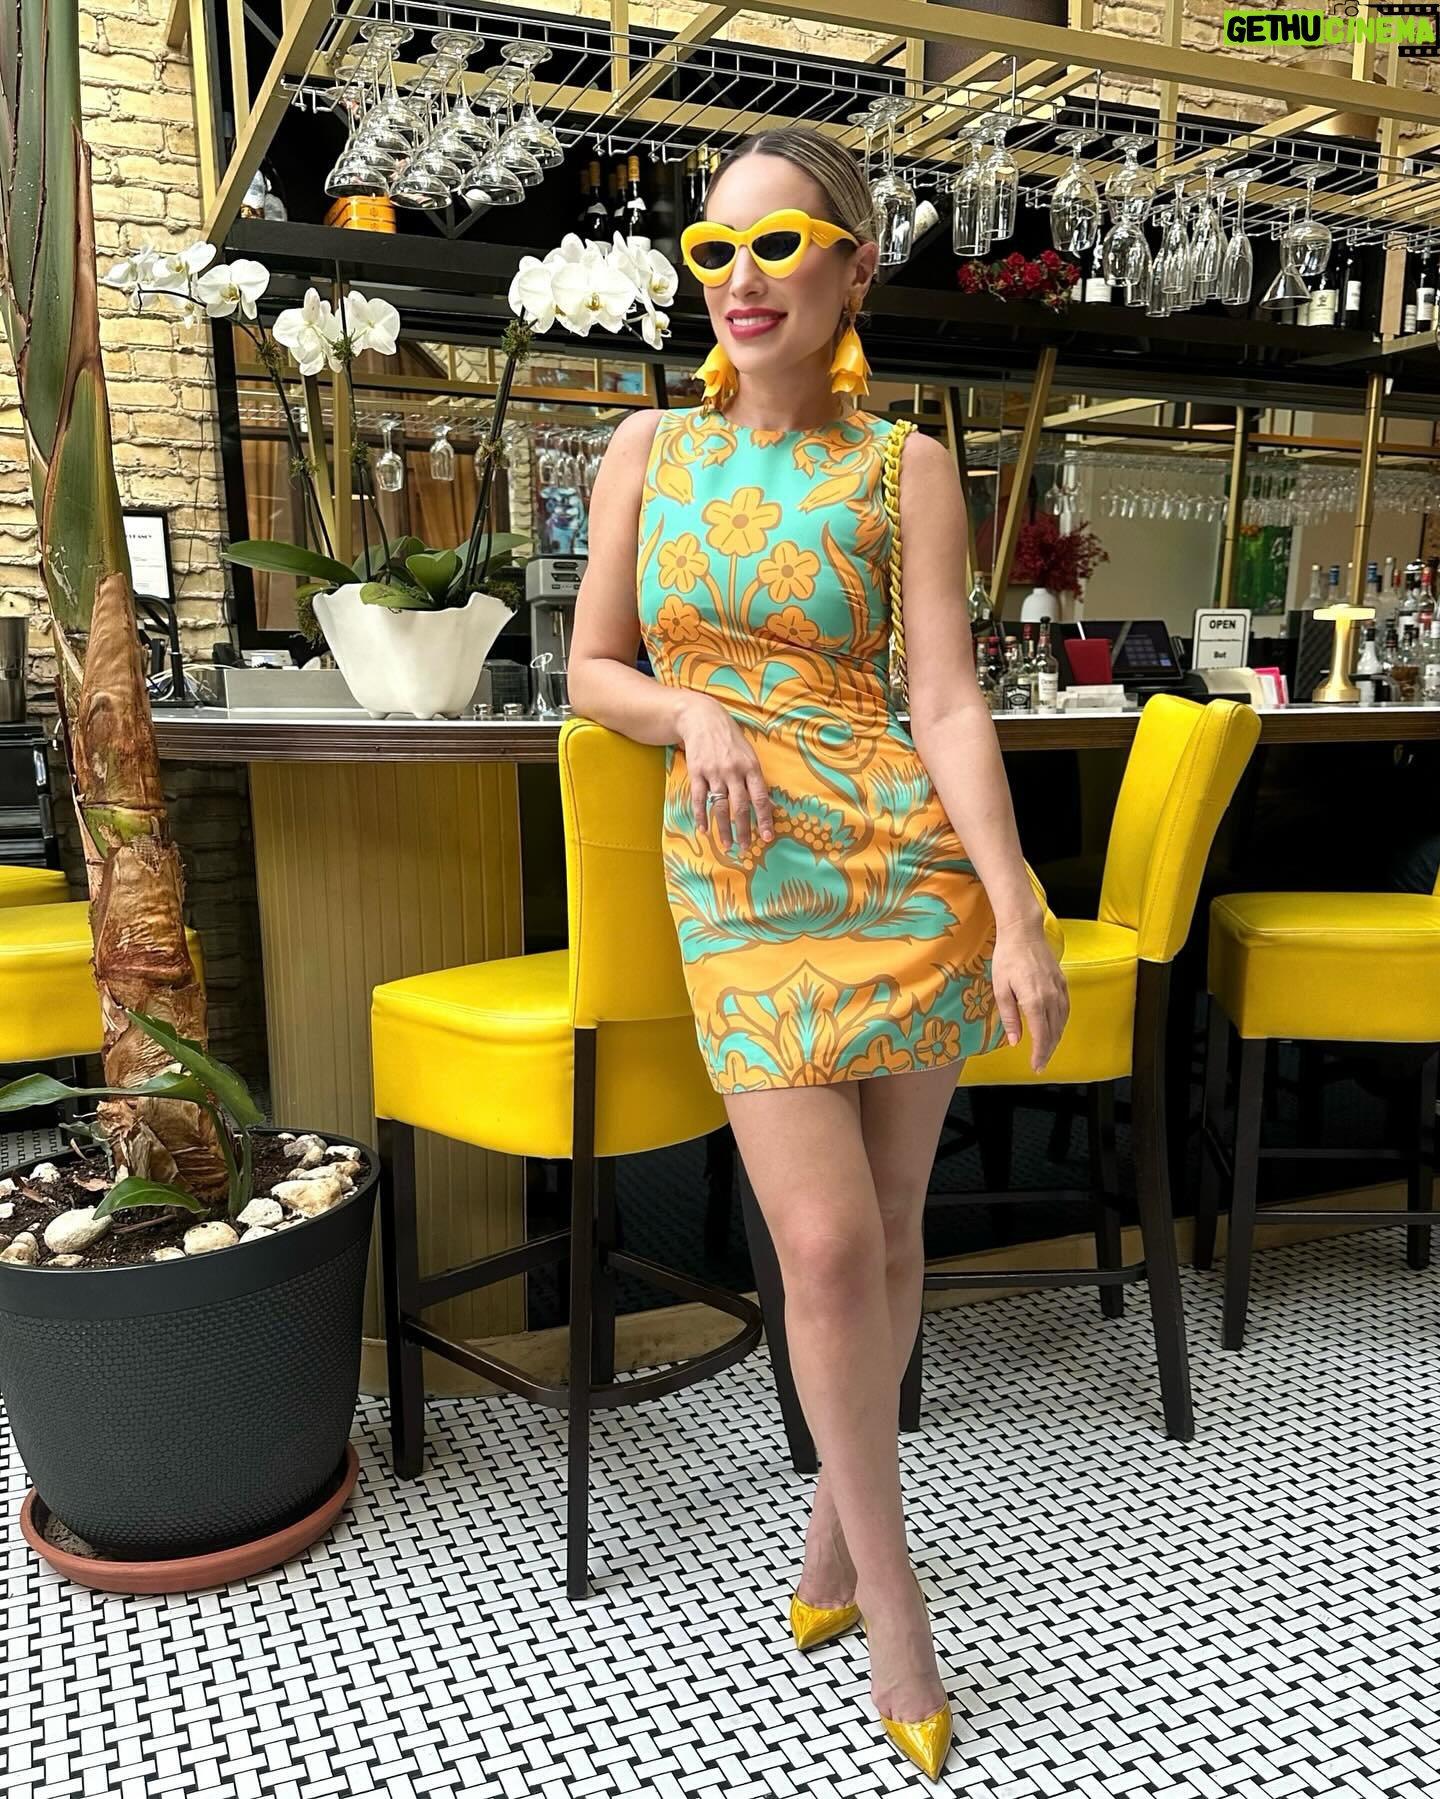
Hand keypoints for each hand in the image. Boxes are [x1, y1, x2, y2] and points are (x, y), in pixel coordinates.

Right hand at [676, 694, 774, 854]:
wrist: (702, 718)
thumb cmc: (730, 739)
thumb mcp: (749, 755)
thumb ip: (756, 780)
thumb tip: (769, 806)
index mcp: (751, 767)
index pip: (760, 798)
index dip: (764, 819)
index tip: (767, 837)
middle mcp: (733, 771)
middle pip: (739, 807)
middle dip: (743, 830)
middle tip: (745, 848)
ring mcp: (714, 772)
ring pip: (719, 806)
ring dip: (723, 829)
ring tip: (727, 845)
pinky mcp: (696, 772)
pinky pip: (699, 799)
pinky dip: (700, 816)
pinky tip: (703, 829)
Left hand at [990, 917, 1068, 1073]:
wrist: (1023, 933)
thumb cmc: (1007, 959)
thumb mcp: (1000, 990)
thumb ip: (1009, 1017)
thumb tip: (1015, 1041)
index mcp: (1035, 1001)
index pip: (1042, 1036)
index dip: (1040, 1054)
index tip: (1036, 1066)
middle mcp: (1052, 997)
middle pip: (1054, 1032)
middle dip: (1048, 1050)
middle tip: (1041, 1064)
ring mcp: (1059, 989)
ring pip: (1062, 1021)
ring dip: (1056, 1038)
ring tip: (1047, 1050)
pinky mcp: (1062, 981)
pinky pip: (1066, 1008)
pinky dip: (1062, 1022)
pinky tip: (1056, 1027)